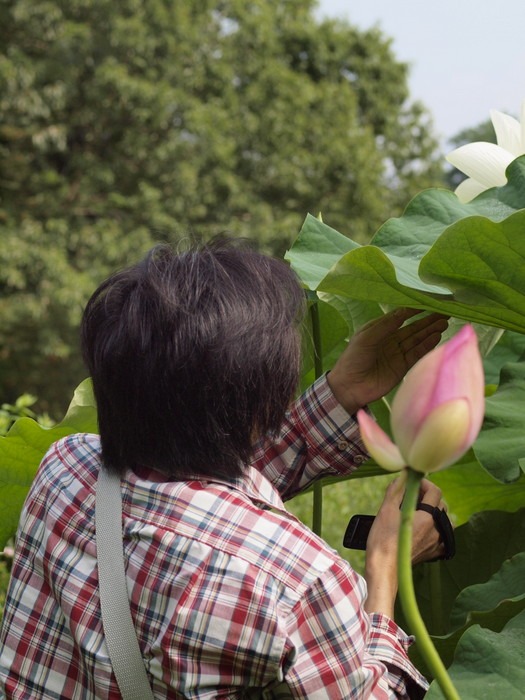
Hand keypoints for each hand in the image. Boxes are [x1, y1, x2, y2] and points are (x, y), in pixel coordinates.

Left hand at [327, 309, 448, 414]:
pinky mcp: (402, 367)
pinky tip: (437, 337)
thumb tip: (403, 311)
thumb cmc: (353, 359)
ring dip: (430, 331)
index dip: (414, 309)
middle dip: (428, 320)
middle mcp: (390, 340)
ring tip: (444, 322)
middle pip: (413, 328)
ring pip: (417, 340)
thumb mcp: (366, 338)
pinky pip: (417, 354)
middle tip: (444, 312)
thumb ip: (385, 326)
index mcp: (379, 330)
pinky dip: (427, 346)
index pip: (400, 317)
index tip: (428, 302)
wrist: (349, 387)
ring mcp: (397, 354)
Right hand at [363, 477, 446, 615]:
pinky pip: (443, 537)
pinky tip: (425, 528)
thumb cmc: (383, 539)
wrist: (384, 569)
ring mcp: (436, 543)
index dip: (425, 483)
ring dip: (434, 512)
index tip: (412, 482)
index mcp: (428, 517)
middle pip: (440, 505)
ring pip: (444, 521)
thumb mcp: (386, 510)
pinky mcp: (433, 553)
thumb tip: (402, 476)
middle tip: (411, 495)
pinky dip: (437, 528)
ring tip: (419, 510)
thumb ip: (396, 490)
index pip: (435, 492)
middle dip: (428, 496)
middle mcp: (436, 529)